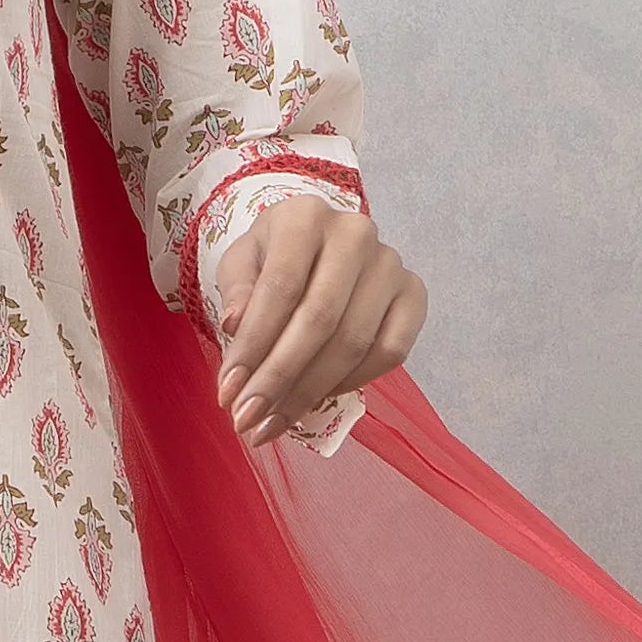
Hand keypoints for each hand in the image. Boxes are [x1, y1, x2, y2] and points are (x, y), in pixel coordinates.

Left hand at [211, 200, 426, 448]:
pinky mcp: (414, 294)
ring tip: (273, 423)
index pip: (280, 288)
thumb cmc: (273, 257)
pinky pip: (390, 351)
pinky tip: (317, 398)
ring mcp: (391, 264)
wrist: (317, 246)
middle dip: (279, 378)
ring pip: (354, 342)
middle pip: (319, 319)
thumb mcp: (242, 262)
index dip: (254, 345)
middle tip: (248, 420)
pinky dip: (352, 382)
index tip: (227, 392)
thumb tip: (236, 326)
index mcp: (305, 217)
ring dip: (310, 392)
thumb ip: (236, 289)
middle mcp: (356, 234)